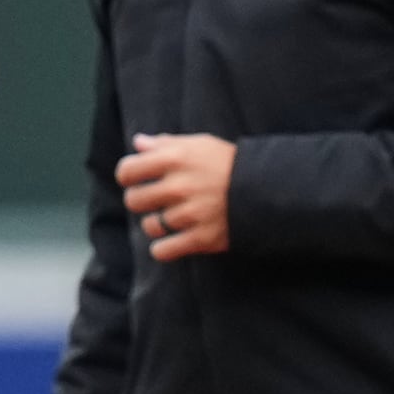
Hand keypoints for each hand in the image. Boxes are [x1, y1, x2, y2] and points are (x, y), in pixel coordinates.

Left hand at [116, 132, 235, 260]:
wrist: (266, 190)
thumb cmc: (228, 164)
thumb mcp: (199, 144)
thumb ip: (165, 144)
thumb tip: (137, 143)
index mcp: (175, 159)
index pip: (127, 171)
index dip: (127, 176)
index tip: (135, 179)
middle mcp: (179, 186)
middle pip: (134, 200)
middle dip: (141, 201)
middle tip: (154, 200)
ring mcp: (189, 214)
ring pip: (149, 226)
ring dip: (156, 223)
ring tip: (171, 218)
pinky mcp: (200, 239)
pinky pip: (163, 251)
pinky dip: (163, 248)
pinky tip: (172, 240)